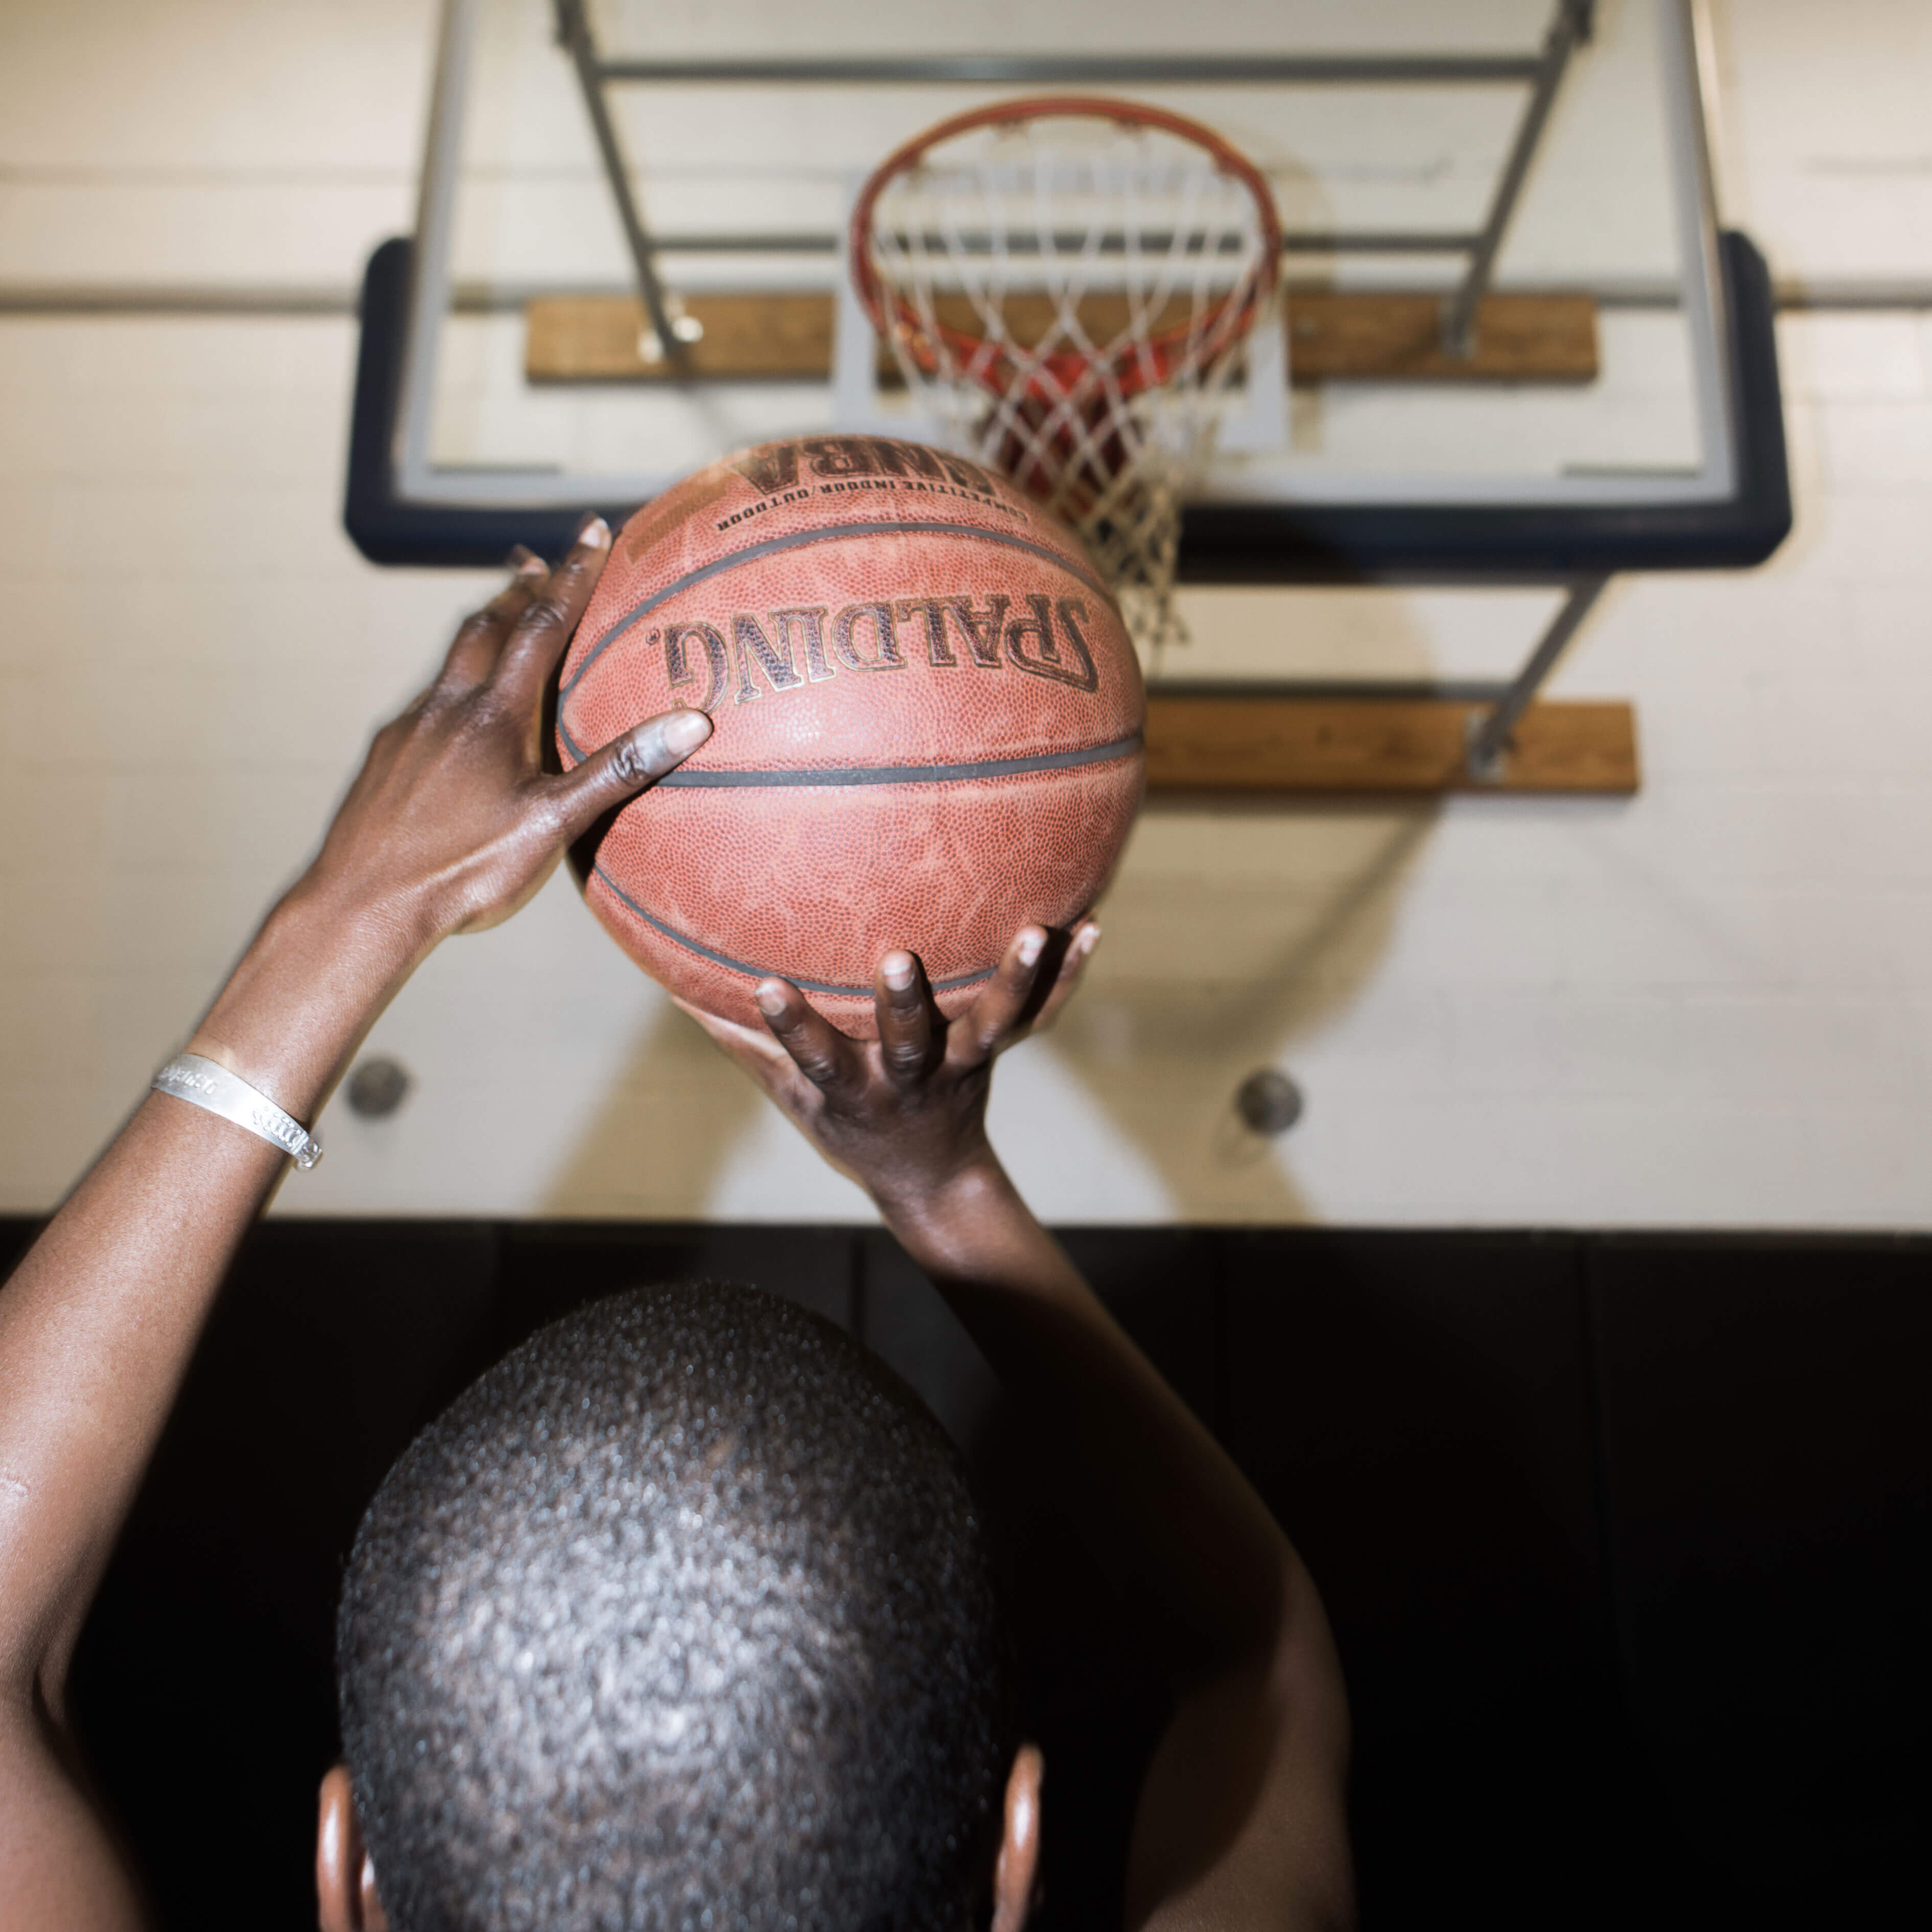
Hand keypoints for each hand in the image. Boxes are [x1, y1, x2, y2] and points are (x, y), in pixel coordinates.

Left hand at [299, 520, 709, 952]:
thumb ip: (618, 770)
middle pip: (486, 626)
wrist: (362, 904)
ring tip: (501, 615)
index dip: (572, 575)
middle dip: (520, 589)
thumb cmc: (463, 871)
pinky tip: (456, 711)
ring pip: (450, 662)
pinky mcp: (386, 759)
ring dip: (482, 628)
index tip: (593, 531)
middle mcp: (447, 709)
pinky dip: (453, 683)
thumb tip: (690, 724)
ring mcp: (410, 731)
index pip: (541, 626)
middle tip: (540, 560)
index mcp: (495, 718)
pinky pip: (426, 702)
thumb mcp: (553, 826)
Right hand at [676, 922, 1099, 1209]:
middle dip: (905, 1003)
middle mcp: (910, 1077)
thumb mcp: (791, 1097)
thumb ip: (743, 1044)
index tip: (766, 985)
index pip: (815, 1056)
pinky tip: (1091, 924)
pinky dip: (1067, 975)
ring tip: (1039, 931)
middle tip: (901, 957)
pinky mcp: (999, 1052)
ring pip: (990, 1024)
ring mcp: (962, 1065)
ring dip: (1014, 979)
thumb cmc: (849, 1126)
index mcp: (855, 1088)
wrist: (931, 1179)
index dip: (790, 1025)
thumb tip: (675, 986)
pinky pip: (1041, 1014)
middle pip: (909, 1042)